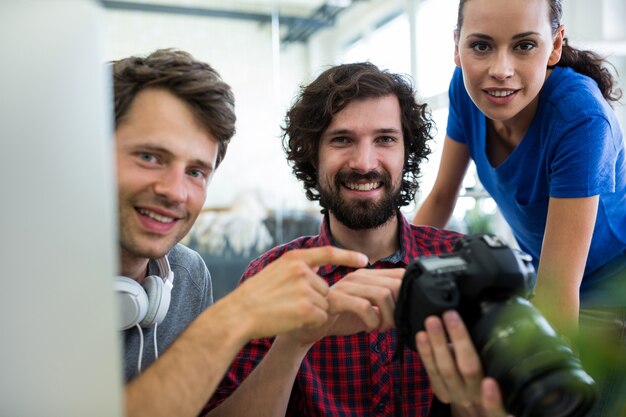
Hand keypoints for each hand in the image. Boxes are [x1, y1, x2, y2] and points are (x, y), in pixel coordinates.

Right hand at [227, 246, 367, 339]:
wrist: (239, 315)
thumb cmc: (255, 296)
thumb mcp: (276, 271)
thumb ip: (299, 268)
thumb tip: (321, 264)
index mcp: (294, 259)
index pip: (328, 252)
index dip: (348, 256)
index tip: (364, 259)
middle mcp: (302, 270)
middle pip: (325, 288)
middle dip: (314, 299)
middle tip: (289, 305)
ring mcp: (305, 288)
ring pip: (324, 304)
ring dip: (312, 312)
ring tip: (287, 311)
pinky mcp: (307, 308)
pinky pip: (322, 317)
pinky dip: (311, 322)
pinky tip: (292, 320)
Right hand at [284, 268, 404, 345]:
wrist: (307, 327)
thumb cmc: (338, 317)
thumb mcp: (366, 309)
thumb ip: (384, 304)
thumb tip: (408, 307)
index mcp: (365, 275)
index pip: (399, 274)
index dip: (409, 292)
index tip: (404, 310)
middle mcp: (356, 276)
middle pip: (394, 284)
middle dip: (399, 308)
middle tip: (392, 324)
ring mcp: (345, 286)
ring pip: (382, 294)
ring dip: (388, 317)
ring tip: (381, 327)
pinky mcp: (335, 300)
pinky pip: (364, 306)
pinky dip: (373, 320)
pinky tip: (370, 328)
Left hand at [416, 311, 512, 416]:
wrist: (470, 396)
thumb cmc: (485, 371)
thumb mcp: (493, 364)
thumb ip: (488, 347)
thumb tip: (488, 312)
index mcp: (492, 387)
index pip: (494, 393)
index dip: (493, 395)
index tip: (489, 380)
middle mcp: (473, 393)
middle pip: (466, 367)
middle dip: (458, 338)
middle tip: (449, 315)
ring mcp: (454, 393)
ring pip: (443, 368)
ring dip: (436, 342)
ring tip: (432, 321)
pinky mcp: (439, 390)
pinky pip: (430, 370)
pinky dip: (424, 352)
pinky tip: (421, 335)